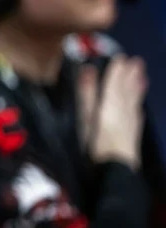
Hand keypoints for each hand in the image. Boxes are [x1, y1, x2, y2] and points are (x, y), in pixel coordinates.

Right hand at [78, 56, 146, 170]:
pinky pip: (137, 114)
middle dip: (130, 76)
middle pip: (127, 89)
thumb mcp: (85, 117)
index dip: (117, 70)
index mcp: (110, 104)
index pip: (113, 83)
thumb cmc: (94, 144)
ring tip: (141, 77)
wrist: (116, 170)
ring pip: (134, 100)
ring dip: (137, 87)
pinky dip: (138, 106)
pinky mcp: (134, 133)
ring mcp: (131, 122)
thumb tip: (87, 70)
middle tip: (136, 62)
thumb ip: (86, 94)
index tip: (120, 57)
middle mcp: (123, 110)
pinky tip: (139, 107)